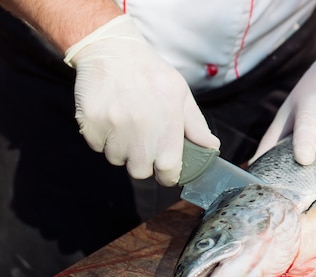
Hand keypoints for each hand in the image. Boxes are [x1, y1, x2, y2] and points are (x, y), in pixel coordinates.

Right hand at [64, 15, 219, 185]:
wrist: (111, 48)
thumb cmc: (151, 73)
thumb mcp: (180, 94)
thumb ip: (196, 125)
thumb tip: (211, 148)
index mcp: (168, 123)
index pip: (168, 170)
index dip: (168, 175)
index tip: (165, 171)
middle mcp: (141, 127)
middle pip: (140, 171)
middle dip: (143, 162)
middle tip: (143, 144)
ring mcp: (113, 126)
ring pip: (116, 159)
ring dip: (121, 150)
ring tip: (125, 125)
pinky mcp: (90, 122)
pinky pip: (96, 146)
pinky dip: (102, 138)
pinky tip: (109, 118)